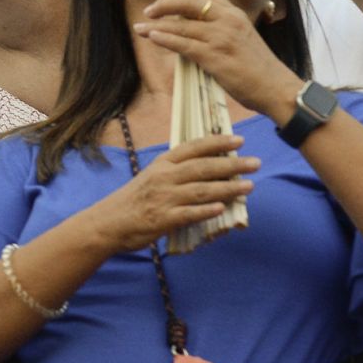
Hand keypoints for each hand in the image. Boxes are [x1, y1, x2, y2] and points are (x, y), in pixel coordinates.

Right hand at [88, 132, 257, 253]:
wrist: (107, 223)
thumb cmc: (132, 200)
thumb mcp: (151, 177)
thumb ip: (175, 172)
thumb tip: (207, 168)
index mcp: (162, 164)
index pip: (193, 148)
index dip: (217, 143)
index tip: (238, 140)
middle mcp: (164, 178)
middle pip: (203, 167)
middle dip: (231, 164)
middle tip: (255, 162)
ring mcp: (163, 198)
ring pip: (201, 190)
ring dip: (227, 187)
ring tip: (249, 186)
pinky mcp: (162, 219)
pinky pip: (188, 214)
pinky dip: (205, 210)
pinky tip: (222, 208)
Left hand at [135, 0, 302, 117]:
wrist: (275, 87)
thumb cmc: (258, 67)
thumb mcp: (241, 37)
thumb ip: (220, 28)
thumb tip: (189, 27)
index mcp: (235, 14)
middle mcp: (228, 20)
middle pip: (188, 2)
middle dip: (164, 4)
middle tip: (149, 10)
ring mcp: (221, 37)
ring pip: (181, 25)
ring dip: (156, 25)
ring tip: (140, 27)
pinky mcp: (214, 56)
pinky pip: (183, 44)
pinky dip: (164, 39)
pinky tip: (152, 37)